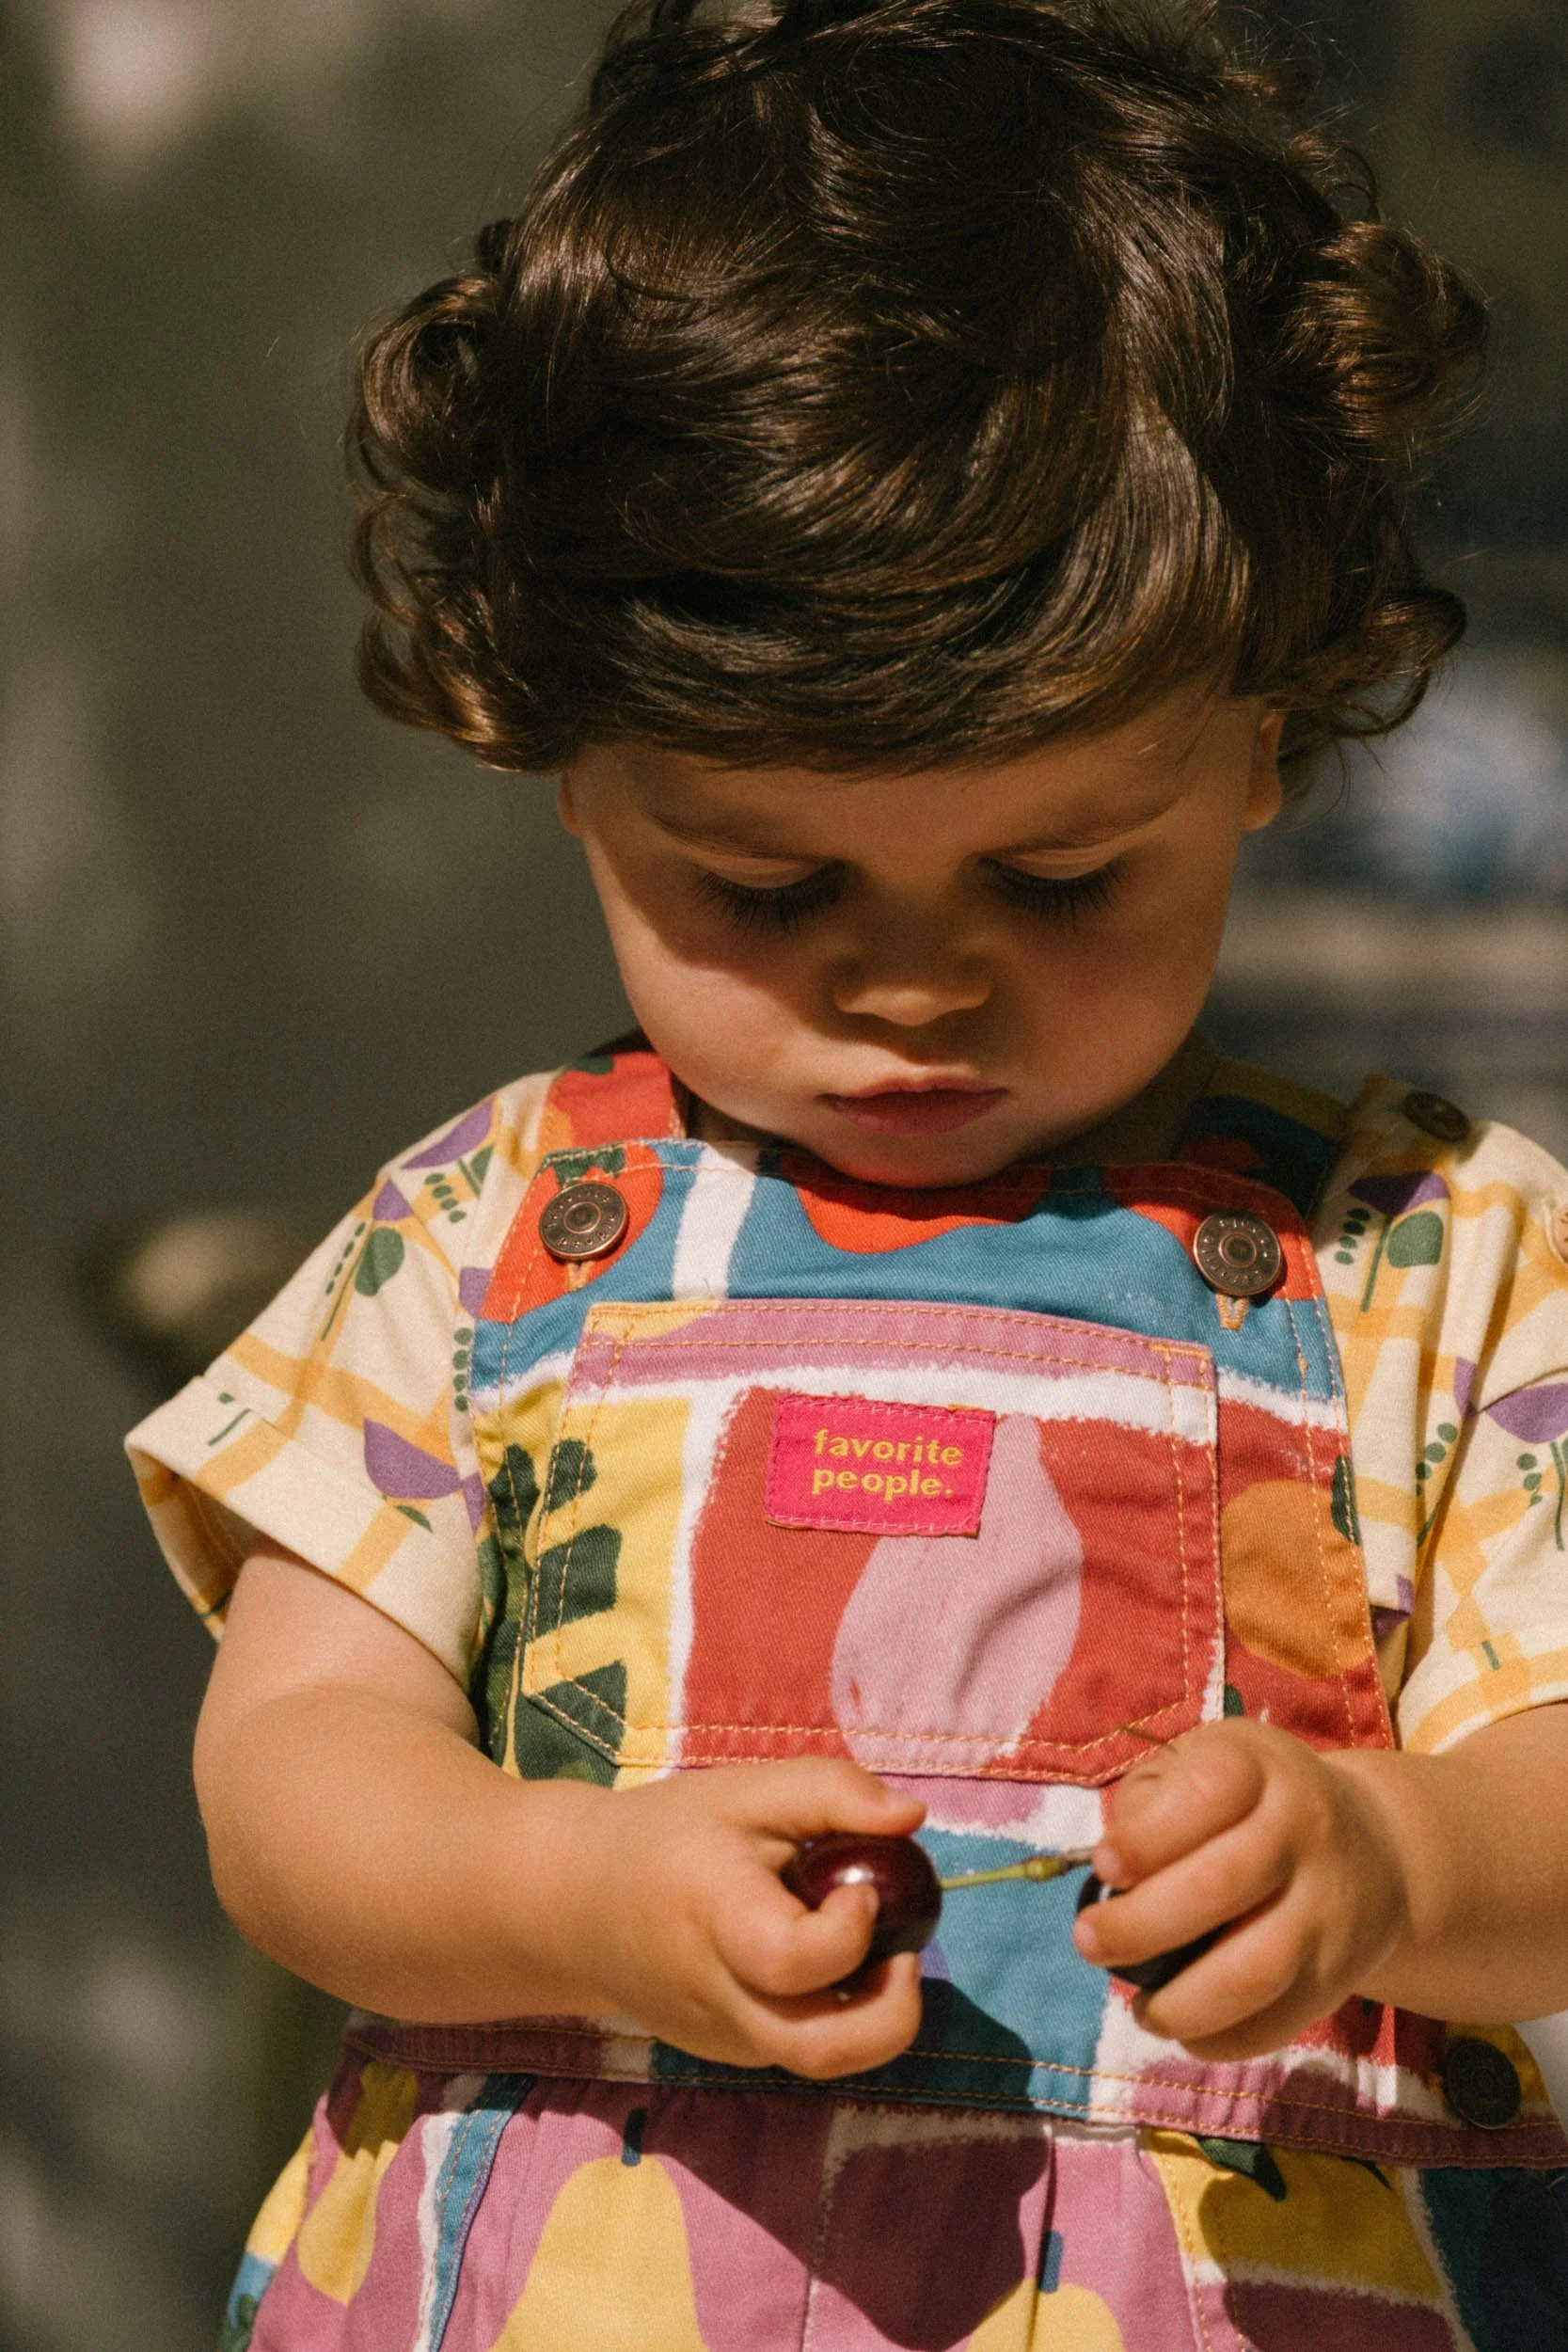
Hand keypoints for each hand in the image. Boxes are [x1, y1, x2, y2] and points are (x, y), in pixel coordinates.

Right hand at [560, 1760, 927, 2079]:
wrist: (580, 1905)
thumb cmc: (671, 1836)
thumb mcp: (745, 1792)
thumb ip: (831, 1792)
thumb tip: (912, 1818)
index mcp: (716, 1922)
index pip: (793, 1961)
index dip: (848, 1930)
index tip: (858, 1887)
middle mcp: (721, 1999)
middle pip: (825, 2053)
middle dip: (895, 2015)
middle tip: (904, 1954)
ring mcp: (727, 2040)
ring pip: (824, 2060)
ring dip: (874, 2016)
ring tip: (871, 1952)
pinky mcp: (733, 2055)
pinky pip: (804, 2048)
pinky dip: (838, 2015)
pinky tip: (827, 1962)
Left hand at [1070, 1720, 1409, 2060]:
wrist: (1370, 1846)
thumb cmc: (1252, 1801)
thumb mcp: (1205, 1765)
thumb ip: (1150, 1803)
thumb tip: (1110, 1876)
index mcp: (1258, 1768)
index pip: (1207, 1793)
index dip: (1146, 1836)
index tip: (1103, 1865)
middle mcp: (1303, 1830)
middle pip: (1220, 1885)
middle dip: (1140, 1925)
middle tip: (1089, 1941)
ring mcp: (1326, 1907)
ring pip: (1254, 1970)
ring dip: (1181, 2002)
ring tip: (1138, 2007)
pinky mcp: (1337, 1973)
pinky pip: (1279, 2021)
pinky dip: (1221, 2038)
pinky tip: (1184, 2025)